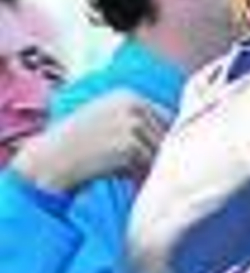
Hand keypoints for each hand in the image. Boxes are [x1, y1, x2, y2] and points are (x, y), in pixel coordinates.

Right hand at [12, 91, 168, 193]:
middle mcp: (133, 105)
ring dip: (148, 166)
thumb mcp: (105, 118)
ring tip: (122, 169)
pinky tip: (118, 175)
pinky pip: (150, 166)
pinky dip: (139, 176)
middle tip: (136, 166)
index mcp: (127, 96)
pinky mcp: (130, 145)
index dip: (163, 138)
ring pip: (160, 152)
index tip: (158, 152)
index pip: (166, 117)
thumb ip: (137, 120)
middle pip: (167, 135)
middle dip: (156, 154)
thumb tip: (177, 135)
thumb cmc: (77, 144)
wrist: (49, 160)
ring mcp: (133, 124)